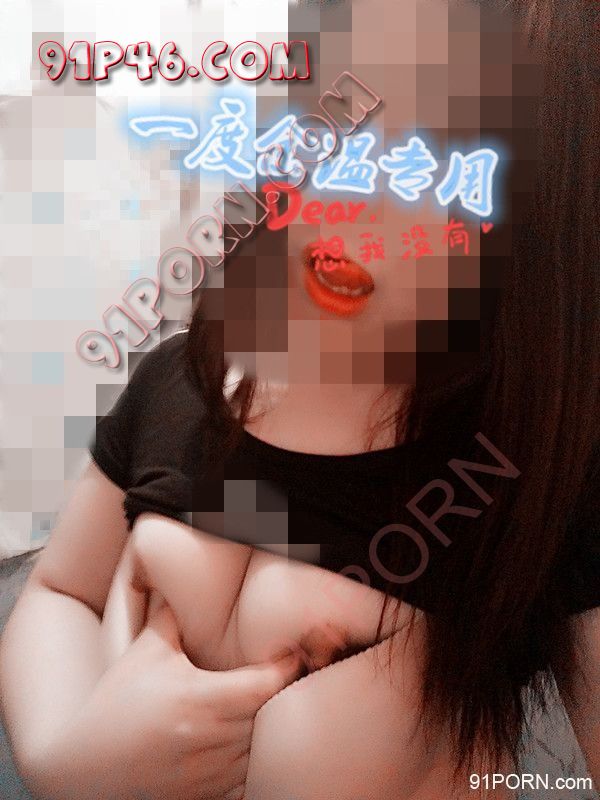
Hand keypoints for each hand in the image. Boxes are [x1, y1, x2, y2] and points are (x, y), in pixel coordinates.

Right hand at [30, 597, 302, 799]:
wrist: (84, 769)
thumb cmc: (117, 706)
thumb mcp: (145, 654)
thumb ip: (173, 617)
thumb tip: (186, 583)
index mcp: (199, 699)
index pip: (265, 685)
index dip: (285, 668)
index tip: (289, 656)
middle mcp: (209, 739)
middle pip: (272, 716)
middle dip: (283, 696)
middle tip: (289, 677)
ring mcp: (211, 773)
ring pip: (265, 750)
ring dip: (271, 729)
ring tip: (271, 707)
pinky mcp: (209, 796)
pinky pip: (251, 781)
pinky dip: (256, 762)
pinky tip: (250, 743)